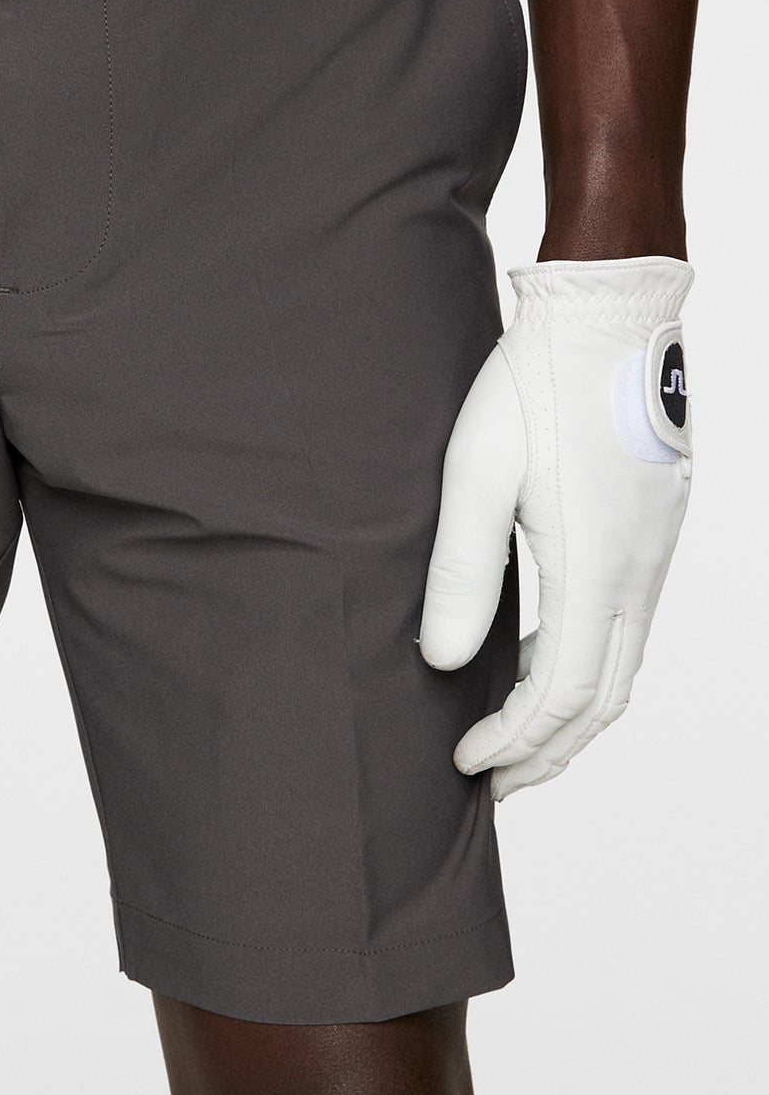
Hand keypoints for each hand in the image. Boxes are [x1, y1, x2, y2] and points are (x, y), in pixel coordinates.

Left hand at [418, 257, 692, 801]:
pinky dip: (587, 666)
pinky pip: (627, 628)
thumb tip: (441, 660)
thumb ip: (461, 572)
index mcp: (595, 567)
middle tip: (492, 780)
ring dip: (569, 714)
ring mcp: (654, 554)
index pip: (559, 693)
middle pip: (601, 700)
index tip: (464, 763)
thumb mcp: (476, 473)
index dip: (513, 741)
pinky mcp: (654, 532)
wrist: (607, 314)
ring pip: (621, 668)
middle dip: (547, 751)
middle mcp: (638, 572)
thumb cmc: (534, 382)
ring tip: (514, 739)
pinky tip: (540, 664)